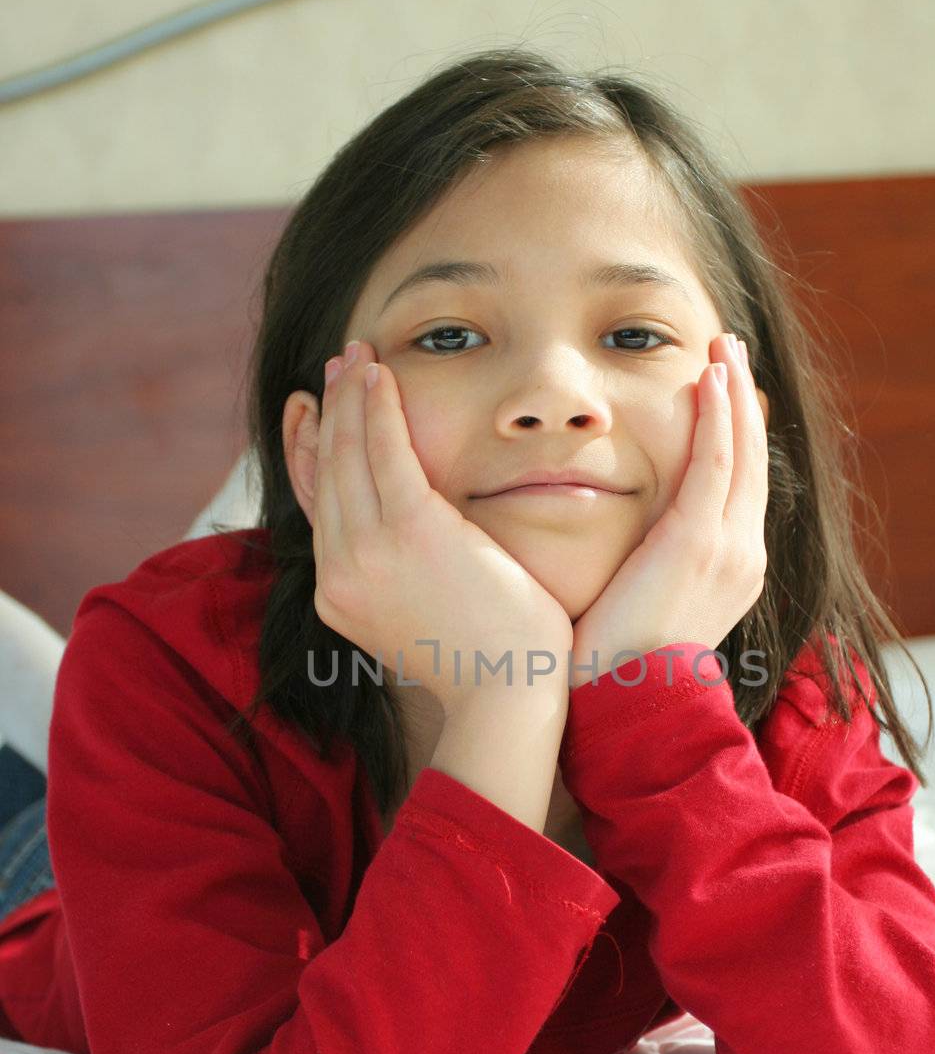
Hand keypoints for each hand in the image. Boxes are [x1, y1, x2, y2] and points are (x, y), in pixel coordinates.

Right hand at [311, 341, 573, 717]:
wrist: (506, 697)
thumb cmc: (482, 663)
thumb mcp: (422, 620)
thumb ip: (400, 582)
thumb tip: (407, 557)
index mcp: (340, 596)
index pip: (316, 508)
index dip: (309, 452)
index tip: (311, 414)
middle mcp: (339, 573)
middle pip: (324, 473)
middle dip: (329, 412)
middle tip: (336, 368)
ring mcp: (368, 551)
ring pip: (348, 454)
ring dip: (351, 397)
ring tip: (357, 356)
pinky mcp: (410, 531)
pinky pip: (386, 451)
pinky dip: (378, 407)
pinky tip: (380, 374)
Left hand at [569, 332, 769, 684]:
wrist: (628, 708)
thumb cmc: (620, 669)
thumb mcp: (645, 608)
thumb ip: (646, 569)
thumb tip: (623, 550)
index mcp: (733, 571)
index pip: (739, 488)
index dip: (736, 434)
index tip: (723, 392)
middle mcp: (743, 556)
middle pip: (751, 461)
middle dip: (742, 401)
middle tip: (730, 349)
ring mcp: (728, 549)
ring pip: (740, 453)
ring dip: (732, 393)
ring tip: (723, 345)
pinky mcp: (697, 543)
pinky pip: (715, 464)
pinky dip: (717, 417)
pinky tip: (709, 378)